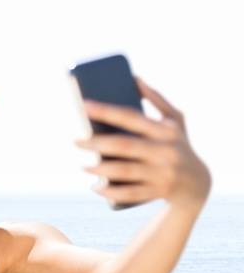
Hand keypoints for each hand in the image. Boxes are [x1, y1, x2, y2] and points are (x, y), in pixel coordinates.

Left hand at [76, 75, 211, 209]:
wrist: (197, 182)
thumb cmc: (178, 143)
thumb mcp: (175, 120)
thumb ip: (156, 98)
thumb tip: (132, 77)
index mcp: (166, 130)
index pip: (131, 117)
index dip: (106, 111)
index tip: (83, 105)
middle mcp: (166, 151)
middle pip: (124, 146)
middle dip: (96, 143)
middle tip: (75, 141)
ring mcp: (163, 173)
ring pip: (124, 172)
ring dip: (100, 169)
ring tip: (83, 165)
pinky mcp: (158, 192)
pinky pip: (130, 194)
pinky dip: (110, 192)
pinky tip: (95, 187)